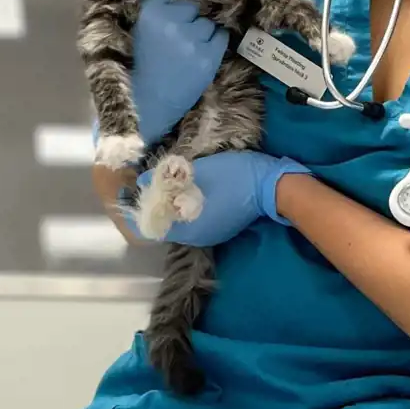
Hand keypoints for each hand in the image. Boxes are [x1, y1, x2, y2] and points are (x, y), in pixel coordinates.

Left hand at [124, 150, 310, 245]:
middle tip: (155, 184)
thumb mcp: (199, 170)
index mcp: (187, 228)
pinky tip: (195, 192)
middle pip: (167, 225)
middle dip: (158, 205)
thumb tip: (141, 181)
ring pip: (183, 223)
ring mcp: (212, 235)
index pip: (151, 227)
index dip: (141, 211)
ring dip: (175, 206)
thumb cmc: (234, 176)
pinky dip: (190, 209)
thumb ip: (166, 177)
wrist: (272, 185)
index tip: (137, 194)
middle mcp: (197, 238)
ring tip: (173, 185)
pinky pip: (198, 221)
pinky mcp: (223, 228)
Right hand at [133, 0, 228, 144]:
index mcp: (150, 15)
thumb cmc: (143, 66)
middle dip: (188, 18)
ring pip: (208, 23)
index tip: (172, 5)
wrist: (149, 102)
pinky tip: (203, 52)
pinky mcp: (209, 57)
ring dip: (202, 32)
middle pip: (192, 6)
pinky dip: (215, 42)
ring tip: (189, 48)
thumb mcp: (140, 32)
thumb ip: (156, 11)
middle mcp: (172, 23)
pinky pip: (222, 37)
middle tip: (178, 36)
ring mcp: (193, 40)